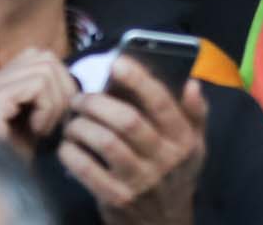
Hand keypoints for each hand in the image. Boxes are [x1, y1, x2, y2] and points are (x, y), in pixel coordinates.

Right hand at [0, 48, 77, 152]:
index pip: (40, 56)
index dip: (60, 81)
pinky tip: (38, 132)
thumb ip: (43, 90)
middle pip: (45, 59)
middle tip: (57, 122)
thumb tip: (66, 71)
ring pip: (44, 71)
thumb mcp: (34, 116)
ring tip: (45, 129)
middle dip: (63, 91)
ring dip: (55, 104)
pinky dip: (47, 110)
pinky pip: (37, 87)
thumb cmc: (20, 156)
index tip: (60, 112)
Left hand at [63, 63, 207, 224]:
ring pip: (105, 142)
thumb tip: (192, 83)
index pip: (162, 103)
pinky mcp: (117, 199)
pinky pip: (88, 170)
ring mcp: (140, 181)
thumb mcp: (194, 147)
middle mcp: (164, 161)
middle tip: (80, 97)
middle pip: (128, 121)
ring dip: (81, 125)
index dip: (139, 79)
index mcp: (183, 141)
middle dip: (98, 102)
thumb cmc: (174, 175)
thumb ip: (195, 114)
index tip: (116, 63)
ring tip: (72, 120)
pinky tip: (67, 145)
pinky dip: (72, 153)